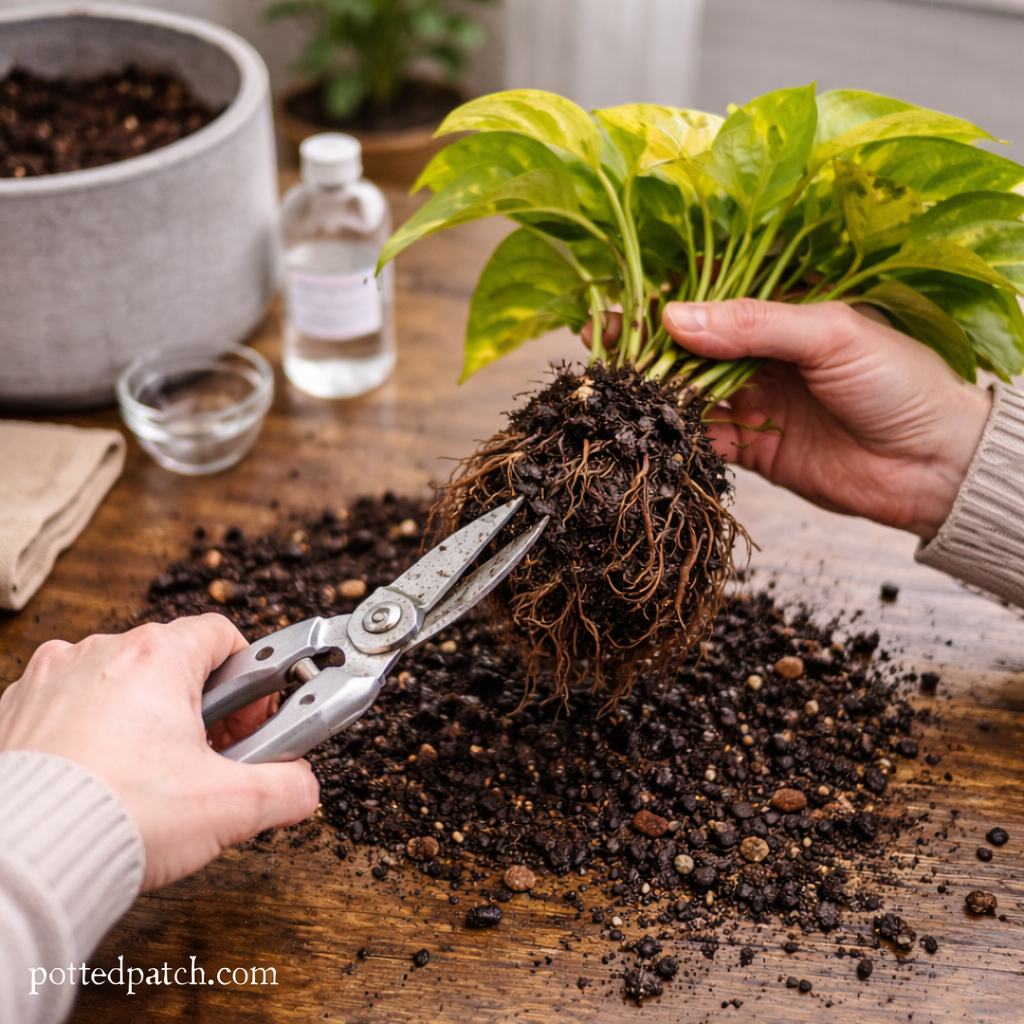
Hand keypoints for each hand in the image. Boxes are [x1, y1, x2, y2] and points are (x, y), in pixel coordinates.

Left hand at [0, 615, 318, 890]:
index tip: (253, 718)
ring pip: (119, 684)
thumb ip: (286, 788)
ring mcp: (51, 680)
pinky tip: (103, 780)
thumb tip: (301, 787)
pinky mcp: (15, 713)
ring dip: (144, 719)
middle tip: (210, 757)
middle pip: (173, 662)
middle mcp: (100, 653)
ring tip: (153, 776)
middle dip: (201, 706)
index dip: (250, 678)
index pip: (223, 635)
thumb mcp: (231, 806)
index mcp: (156, 657)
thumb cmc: (117, 817)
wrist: (23, 860)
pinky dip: (91, 734)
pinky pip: (69, 708)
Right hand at [585, 300, 989, 537]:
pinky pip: (702, 438)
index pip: (714, 295)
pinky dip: (674, 434)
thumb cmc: (901, 383)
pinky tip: (645, 426)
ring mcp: (754, 401)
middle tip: (600, 339)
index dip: (666, 294)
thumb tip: (675, 317)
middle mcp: (763, 354)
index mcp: (785, 311)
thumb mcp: (831, 334)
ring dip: (651, 388)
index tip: (621, 295)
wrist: (934, 467)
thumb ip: (754, 325)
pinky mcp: (752, 448)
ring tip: (611, 381)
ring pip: (688, 391)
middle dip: (645, 342)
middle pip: (690, 345)